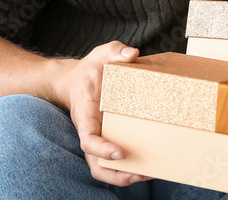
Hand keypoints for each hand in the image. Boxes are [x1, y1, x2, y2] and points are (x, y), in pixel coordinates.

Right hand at [53, 41, 148, 185]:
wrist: (77, 80)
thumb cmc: (90, 69)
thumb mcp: (101, 54)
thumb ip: (115, 51)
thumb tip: (132, 54)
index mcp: (85, 115)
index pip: (88, 140)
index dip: (102, 150)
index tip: (121, 152)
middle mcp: (92, 131)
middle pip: (96, 165)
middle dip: (116, 175)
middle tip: (141, 174)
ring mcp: (100, 137)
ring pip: (105, 168)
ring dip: (125, 176)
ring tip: (150, 174)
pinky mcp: (110, 138)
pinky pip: (116, 160)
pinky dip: (130, 167)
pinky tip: (150, 165)